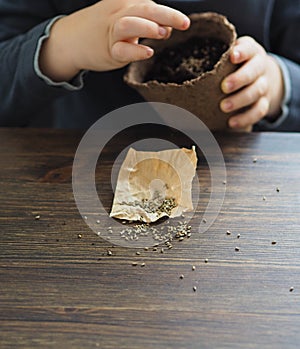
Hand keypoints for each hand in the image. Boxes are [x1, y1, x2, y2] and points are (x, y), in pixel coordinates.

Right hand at [39, 0, 189, 81]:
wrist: (73, 39)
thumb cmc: (104, 27)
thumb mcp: (124, 15)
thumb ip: (147, 20)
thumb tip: (169, 27)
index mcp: (125, 2)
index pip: (149, 4)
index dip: (168, 13)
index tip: (183, 23)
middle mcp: (118, 13)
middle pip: (144, 9)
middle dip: (167, 15)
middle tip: (185, 23)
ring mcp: (111, 33)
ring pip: (129, 25)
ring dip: (148, 28)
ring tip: (164, 33)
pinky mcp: (107, 51)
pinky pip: (121, 50)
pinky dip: (135, 51)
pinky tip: (148, 52)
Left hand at [220, 36, 283, 129]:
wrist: (259, 79)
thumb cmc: (235, 66)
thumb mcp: (228, 56)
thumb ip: (215, 57)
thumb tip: (183, 64)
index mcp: (251, 52)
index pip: (249, 48)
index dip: (242, 52)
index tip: (232, 56)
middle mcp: (259, 68)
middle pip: (254, 71)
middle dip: (239, 79)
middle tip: (224, 87)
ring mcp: (263, 86)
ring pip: (257, 91)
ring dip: (240, 100)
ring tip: (224, 107)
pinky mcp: (264, 103)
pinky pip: (259, 111)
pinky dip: (246, 118)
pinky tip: (232, 122)